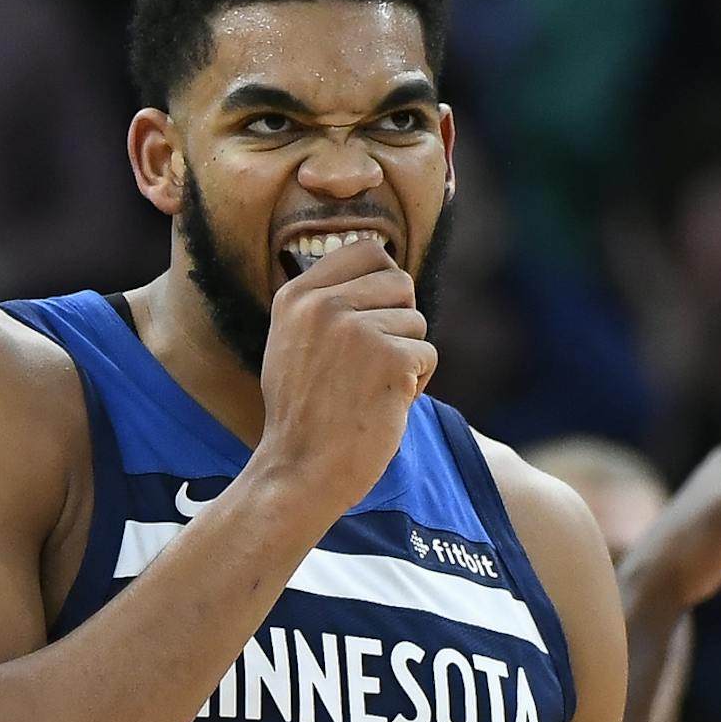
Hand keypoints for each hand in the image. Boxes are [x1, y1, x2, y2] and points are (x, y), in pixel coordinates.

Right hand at [256, 235, 435, 515]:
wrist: (299, 470)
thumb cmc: (302, 414)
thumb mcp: (292, 344)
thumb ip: (326, 302)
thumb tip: (382, 265)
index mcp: (296, 296)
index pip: (367, 251)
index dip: (383, 283)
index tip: (372, 318)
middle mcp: (322, 305)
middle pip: (400, 283)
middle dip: (397, 322)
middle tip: (368, 365)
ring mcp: (355, 330)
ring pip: (416, 322)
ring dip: (406, 358)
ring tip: (368, 389)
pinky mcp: (389, 359)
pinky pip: (428, 356)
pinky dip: (415, 385)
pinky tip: (382, 406)